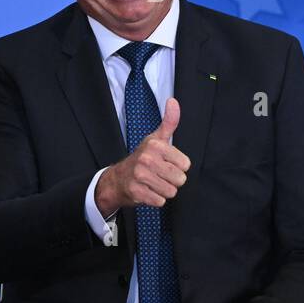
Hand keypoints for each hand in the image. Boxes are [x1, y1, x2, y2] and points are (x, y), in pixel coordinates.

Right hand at [94, 97, 189, 214]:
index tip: (166, 163)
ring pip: (171, 191)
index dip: (178, 167)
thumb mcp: (156, 138)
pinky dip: (155, 199)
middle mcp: (147, 159)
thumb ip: (169, 122)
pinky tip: (147, 191)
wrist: (118, 178)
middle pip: (180, 179)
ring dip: (164, 191)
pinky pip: (160, 201)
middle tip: (159, 175)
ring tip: (153, 183)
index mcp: (155, 145)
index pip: (186, 164)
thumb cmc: (142, 158)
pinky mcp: (136, 192)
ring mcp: (140, 176)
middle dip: (172, 181)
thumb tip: (173, 101)